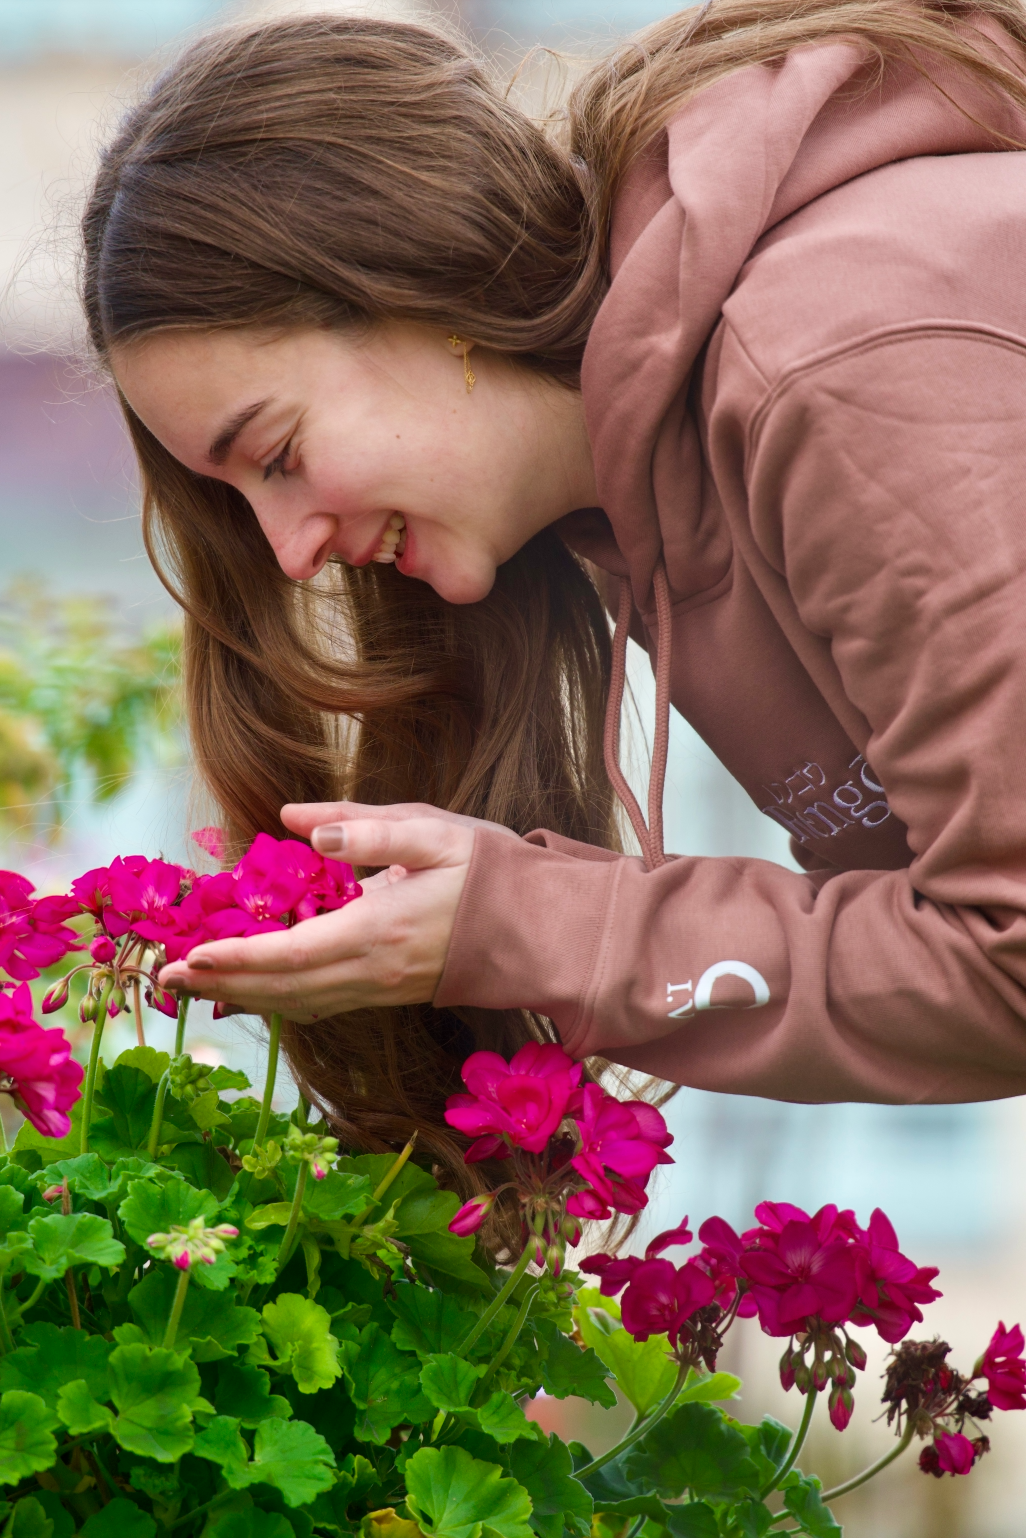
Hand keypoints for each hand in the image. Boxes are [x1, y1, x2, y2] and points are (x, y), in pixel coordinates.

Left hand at [157, 806, 507, 1020]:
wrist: (546, 929)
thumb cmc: (493, 872)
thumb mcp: (435, 832)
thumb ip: (365, 827)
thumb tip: (298, 820)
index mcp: (382, 928)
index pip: (294, 954)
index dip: (238, 959)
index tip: (191, 956)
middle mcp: (375, 969)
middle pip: (285, 990)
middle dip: (223, 985)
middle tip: (167, 977)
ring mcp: (382, 987)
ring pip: (300, 1003)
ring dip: (244, 996)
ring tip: (194, 985)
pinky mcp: (388, 990)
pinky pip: (321, 1003)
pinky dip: (279, 999)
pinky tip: (255, 990)